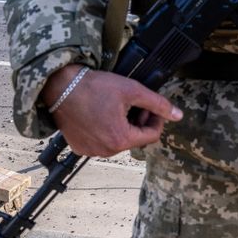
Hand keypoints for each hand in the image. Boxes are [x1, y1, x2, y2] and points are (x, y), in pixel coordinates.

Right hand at [41, 64, 182, 157]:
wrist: (59, 86)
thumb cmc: (94, 87)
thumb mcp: (132, 90)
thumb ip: (158, 104)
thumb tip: (178, 115)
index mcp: (120, 139)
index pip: (152, 136)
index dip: (157, 119)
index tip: (152, 107)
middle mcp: (105, 151)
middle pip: (135, 139)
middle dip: (140, 122)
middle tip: (135, 104)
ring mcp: (90, 151)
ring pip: (119, 141)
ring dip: (124, 126)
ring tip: (118, 108)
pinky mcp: (79, 147)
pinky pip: (101, 142)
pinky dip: (107, 130)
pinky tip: (103, 114)